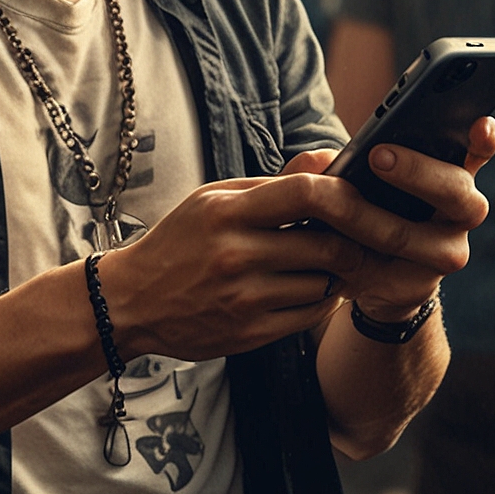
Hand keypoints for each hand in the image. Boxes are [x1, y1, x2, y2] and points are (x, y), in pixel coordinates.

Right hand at [97, 118, 494, 359]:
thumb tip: (327, 160)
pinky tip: (310, 286)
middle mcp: (237, 255)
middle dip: (354, 241)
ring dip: (338, 272)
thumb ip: (273, 183)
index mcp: (227, 212)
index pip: (305, 194)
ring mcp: (245, 298)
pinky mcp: (251, 333)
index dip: (345, 196)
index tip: (361, 198)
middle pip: (327, 245)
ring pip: (324, 282)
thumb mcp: (214, 199)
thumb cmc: (180, 242)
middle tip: (362, 236)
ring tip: (330, 260)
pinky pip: (310, 314)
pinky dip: (321, 299)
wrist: (132, 302)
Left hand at [285, 117, 494, 320]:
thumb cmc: (366, 202)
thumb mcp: (362, 175)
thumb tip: (322, 163)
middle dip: (415, 172)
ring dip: (363, 216)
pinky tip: (343, 265)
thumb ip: (350, 162)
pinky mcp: (410, 285)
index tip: (480, 123)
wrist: (362, 265)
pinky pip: (386, 277)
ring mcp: (441, 251)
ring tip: (325, 202)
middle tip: (377, 156)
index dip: (484, 139)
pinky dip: (359, 266)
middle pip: (453, 191)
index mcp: (454, 172)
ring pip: (406, 234)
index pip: (479, 150)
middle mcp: (459, 212)